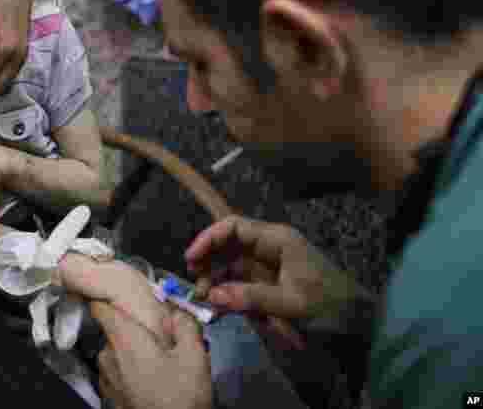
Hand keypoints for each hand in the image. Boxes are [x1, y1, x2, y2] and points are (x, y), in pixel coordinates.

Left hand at [58, 254, 211, 408]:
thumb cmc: (180, 397)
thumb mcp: (194, 357)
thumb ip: (185, 325)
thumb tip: (177, 310)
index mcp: (123, 339)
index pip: (100, 306)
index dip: (107, 296)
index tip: (118, 293)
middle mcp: (107, 355)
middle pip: (115, 330)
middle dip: (135, 331)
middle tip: (161, 340)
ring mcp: (105, 378)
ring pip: (117, 353)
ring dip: (134, 354)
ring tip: (160, 365)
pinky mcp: (109, 396)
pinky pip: (117, 373)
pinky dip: (130, 372)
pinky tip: (151, 382)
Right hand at [186, 215, 374, 346]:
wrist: (362, 325)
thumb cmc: (331, 306)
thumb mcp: (292, 303)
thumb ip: (251, 298)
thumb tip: (212, 295)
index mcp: (277, 240)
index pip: (234, 227)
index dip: (208, 239)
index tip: (190, 260)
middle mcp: (270, 247)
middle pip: (228, 246)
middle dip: (209, 264)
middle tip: (198, 288)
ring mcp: (269, 266)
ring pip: (231, 266)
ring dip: (217, 282)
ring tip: (208, 302)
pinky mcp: (269, 285)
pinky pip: (241, 284)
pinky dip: (229, 294)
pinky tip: (223, 308)